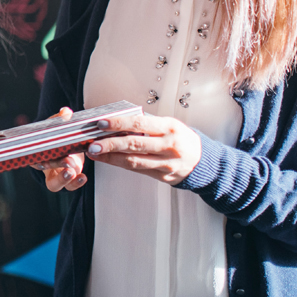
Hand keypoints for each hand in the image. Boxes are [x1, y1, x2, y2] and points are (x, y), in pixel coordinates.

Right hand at [35, 108, 87, 191]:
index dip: (38, 160)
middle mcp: (45, 166)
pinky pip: (69, 186)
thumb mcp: (56, 126)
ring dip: (64, 180)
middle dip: (57, 166)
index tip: (47, 158)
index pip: (34, 157)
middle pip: (45, 169)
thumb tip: (66, 112)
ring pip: (55, 184)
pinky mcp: (68, 179)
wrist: (68, 144)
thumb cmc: (57, 135)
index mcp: (37, 152)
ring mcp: (56, 174)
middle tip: (69, 163)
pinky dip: (76, 183)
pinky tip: (83, 177)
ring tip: (73, 173)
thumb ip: (60, 119)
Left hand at [85, 112, 202, 184]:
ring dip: (112, 157)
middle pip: (135, 144)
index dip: (119, 123)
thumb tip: (118, 119)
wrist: (203, 161)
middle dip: (110, 144)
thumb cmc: (182, 138)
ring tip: (95, 153)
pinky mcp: (163, 177)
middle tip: (93, 143)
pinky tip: (109, 160)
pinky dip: (121, 165)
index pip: (140, 123)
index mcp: (170, 128)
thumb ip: (147, 123)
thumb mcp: (169, 124)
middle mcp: (169, 146)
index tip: (101, 123)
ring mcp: (167, 164)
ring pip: (134, 161)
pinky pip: (139, 171)